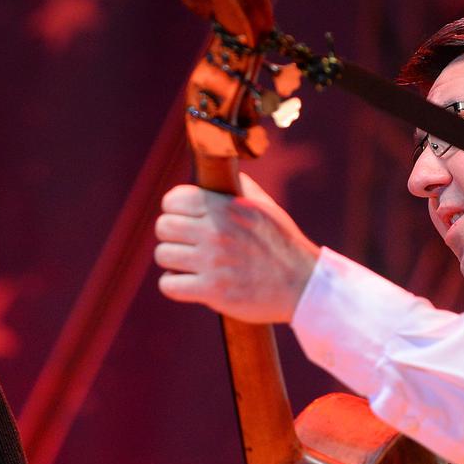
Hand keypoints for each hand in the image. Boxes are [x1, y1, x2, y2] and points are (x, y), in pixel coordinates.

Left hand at [154, 172, 319, 322]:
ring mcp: (213, 262)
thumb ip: (240, 188)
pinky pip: (168, 285)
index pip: (174, 200)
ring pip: (162, 255)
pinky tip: (187, 282)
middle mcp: (217, 232)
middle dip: (171, 235)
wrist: (302, 285)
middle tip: (184, 243)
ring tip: (188, 264)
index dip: (173, 209)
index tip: (182, 219)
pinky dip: (174, 285)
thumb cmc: (282, 245)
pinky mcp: (212, 291)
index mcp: (227, 208)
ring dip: (172, 262)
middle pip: (163, 227)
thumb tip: (222, 172)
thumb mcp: (265, 207)